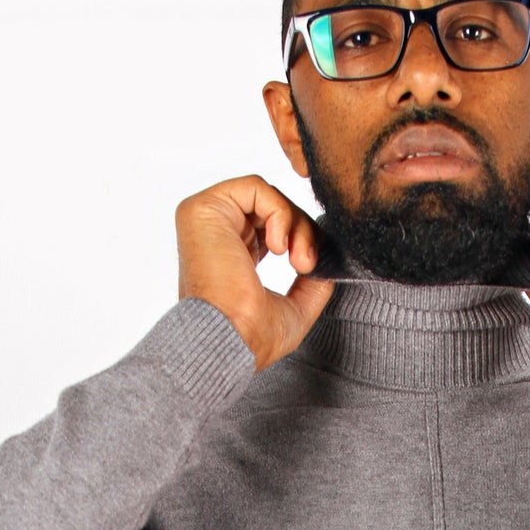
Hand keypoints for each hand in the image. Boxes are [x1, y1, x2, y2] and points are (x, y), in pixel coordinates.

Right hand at [175, 176, 335, 371]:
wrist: (229, 342)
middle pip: (272, 208)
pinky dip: (278, 212)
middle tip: (308, 265)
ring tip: (299, 261)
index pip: (271, 225)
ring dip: (295, 224)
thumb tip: (327, 263)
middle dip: (302, 230)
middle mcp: (215, 234)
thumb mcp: (294, 309)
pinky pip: (255, 187)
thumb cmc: (251, 337)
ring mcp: (206, 220)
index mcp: (230, 254)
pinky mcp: (201, 209)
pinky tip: (278, 246)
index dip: (299, 238)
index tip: (310, 268)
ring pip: (268, 196)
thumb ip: (310, 283)